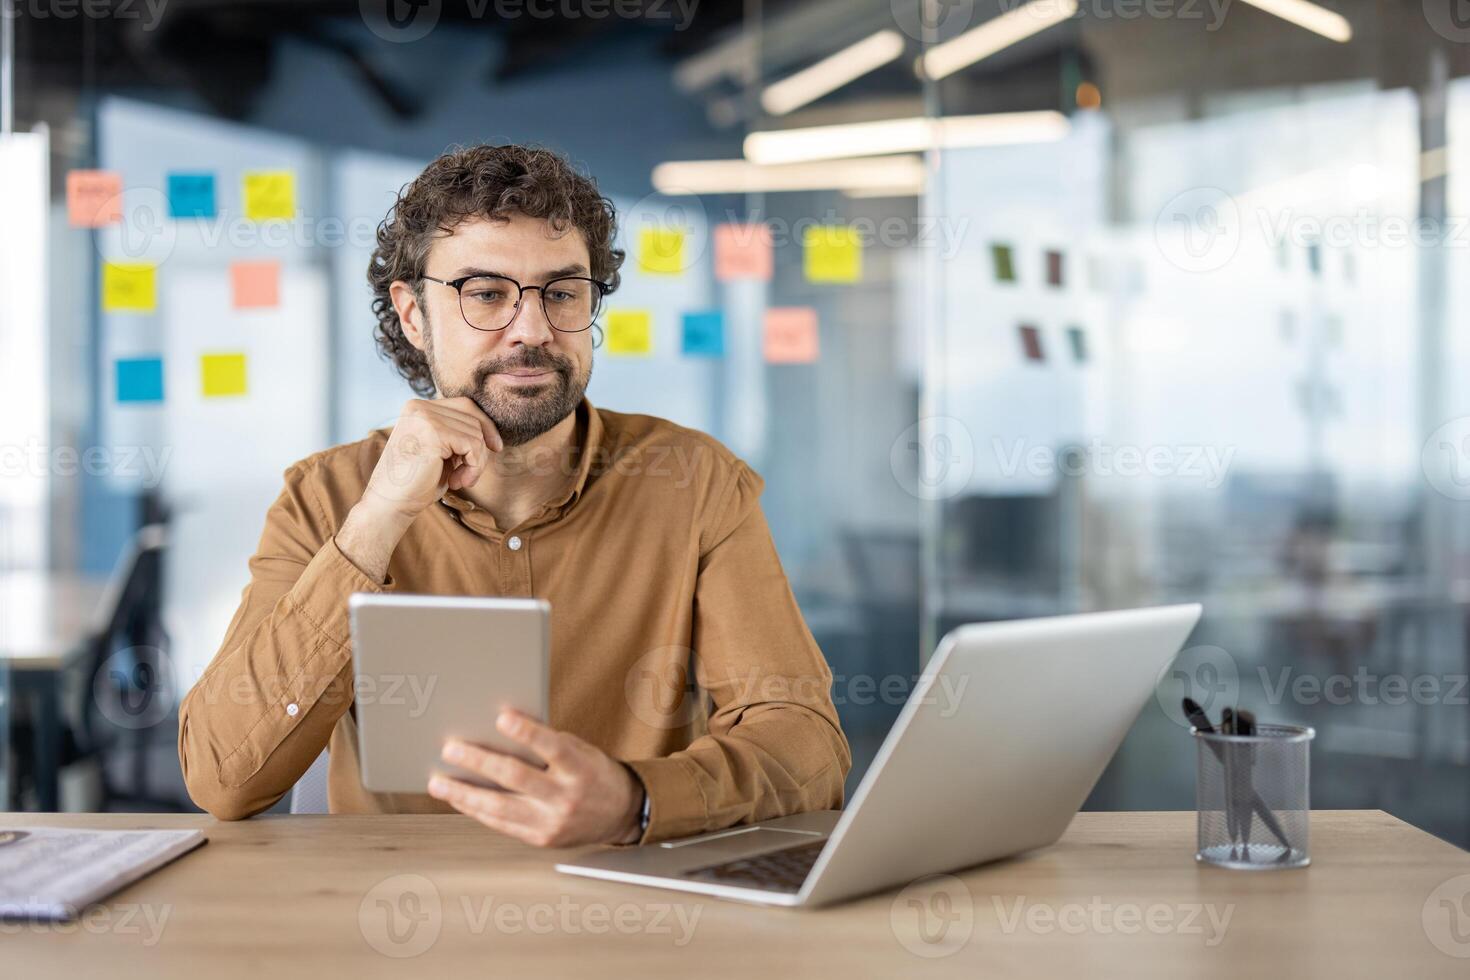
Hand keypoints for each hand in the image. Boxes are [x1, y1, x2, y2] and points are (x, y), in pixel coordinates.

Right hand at [363, 396, 502, 520]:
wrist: (390, 505)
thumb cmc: (417, 482)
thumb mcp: (440, 451)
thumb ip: (457, 433)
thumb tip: (491, 429)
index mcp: (417, 407)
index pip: (465, 405)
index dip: (485, 426)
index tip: (495, 448)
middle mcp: (419, 407)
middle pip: (473, 417)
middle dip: (480, 448)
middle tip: (468, 474)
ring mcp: (424, 417)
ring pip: (476, 433)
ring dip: (476, 463)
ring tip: (459, 480)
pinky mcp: (433, 433)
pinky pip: (473, 445)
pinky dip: (474, 467)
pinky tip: (457, 482)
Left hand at [427, 709, 644, 847]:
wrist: (621, 814)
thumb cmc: (593, 773)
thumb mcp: (581, 751)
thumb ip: (547, 744)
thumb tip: (502, 726)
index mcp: (581, 768)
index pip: (552, 747)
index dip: (527, 732)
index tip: (501, 717)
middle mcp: (566, 798)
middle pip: (516, 777)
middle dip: (479, 761)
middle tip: (450, 748)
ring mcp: (552, 822)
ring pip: (500, 807)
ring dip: (464, 792)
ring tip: (438, 780)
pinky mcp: (540, 839)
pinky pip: (501, 824)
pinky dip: (476, 809)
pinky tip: (458, 797)